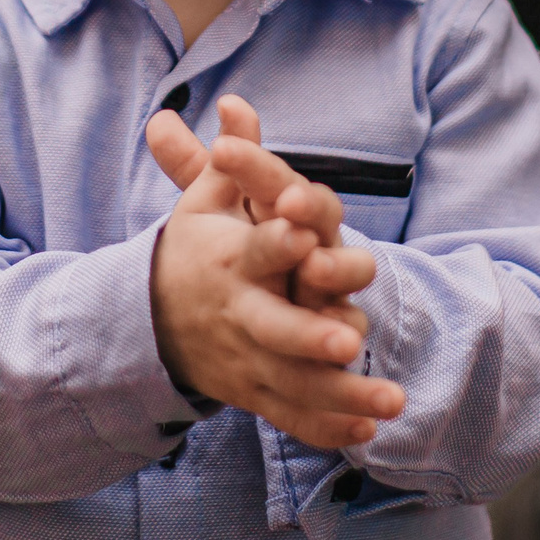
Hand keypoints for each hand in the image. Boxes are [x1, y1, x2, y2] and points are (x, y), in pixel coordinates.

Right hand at [147, 97, 401, 447]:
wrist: (148, 321)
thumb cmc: (195, 249)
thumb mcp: (206, 201)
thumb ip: (236, 159)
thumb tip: (240, 105)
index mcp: (228, 260)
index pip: (254, 250)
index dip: (277, 243)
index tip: (304, 236)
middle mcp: (238, 313)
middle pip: (275, 330)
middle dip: (310, 339)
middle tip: (350, 342)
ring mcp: (246, 359)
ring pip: (294, 384)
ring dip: (342, 397)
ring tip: (391, 403)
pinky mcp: (254, 392)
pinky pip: (291, 415)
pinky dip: (327, 429)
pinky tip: (367, 434)